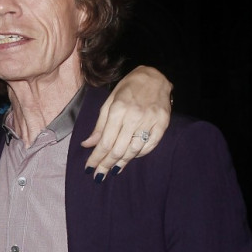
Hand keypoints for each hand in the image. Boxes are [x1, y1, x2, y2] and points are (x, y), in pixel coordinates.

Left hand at [82, 65, 172, 179]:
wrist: (155, 76)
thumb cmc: (128, 88)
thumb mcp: (109, 102)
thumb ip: (100, 125)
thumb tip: (87, 144)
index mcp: (118, 110)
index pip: (105, 141)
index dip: (96, 157)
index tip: (89, 169)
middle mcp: (134, 116)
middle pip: (118, 149)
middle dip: (106, 164)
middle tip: (99, 176)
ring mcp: (150, 120)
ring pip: (134, 150)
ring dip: (122, 163)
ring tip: (113, 171)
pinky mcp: (163, 123)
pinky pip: (151, 145)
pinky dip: (140, 154)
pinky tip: (130, 158)